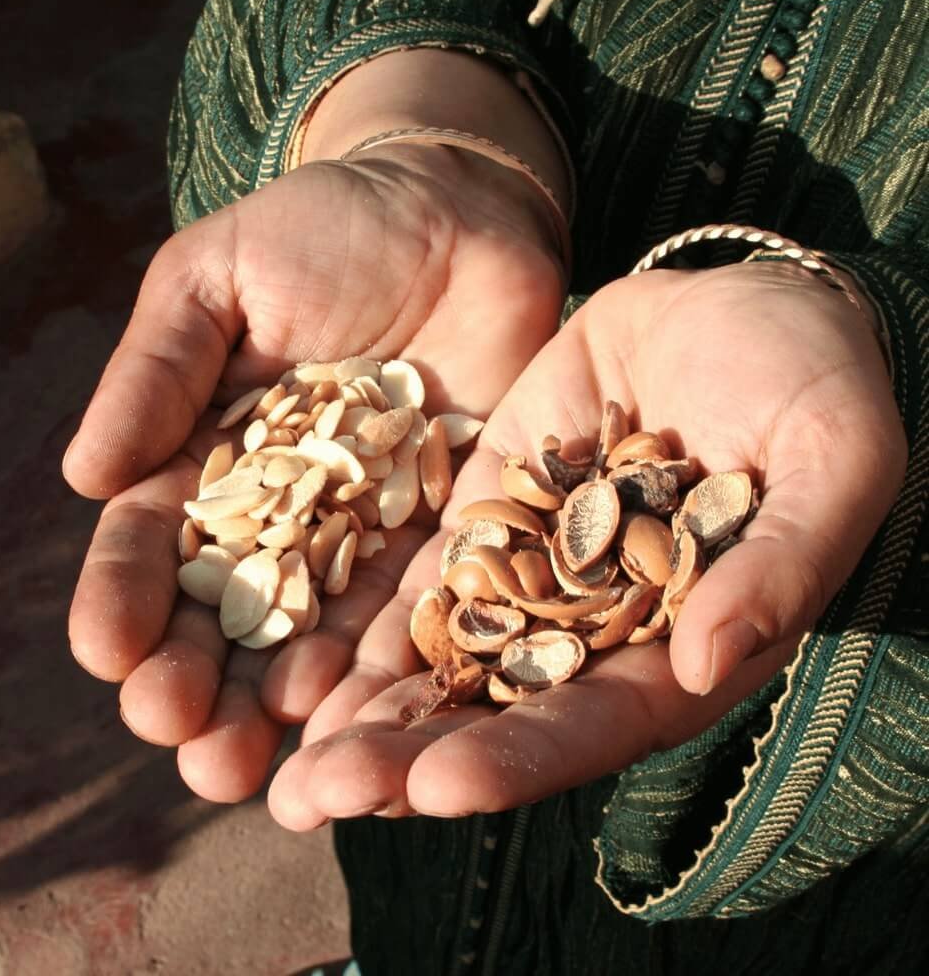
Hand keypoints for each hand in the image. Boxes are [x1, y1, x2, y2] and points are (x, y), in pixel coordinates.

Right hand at [63, 144, 563, 800]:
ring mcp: (367, 525)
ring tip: (255, 767)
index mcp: (213, 457)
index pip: (158, 542)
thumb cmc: (322, 229)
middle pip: (234, 612)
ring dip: (284, 701)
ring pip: (318, 630)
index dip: (129, 598)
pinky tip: (357, 715)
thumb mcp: (215, 280)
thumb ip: (156, 373)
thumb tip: (83, 478)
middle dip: (203, 680)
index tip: (109, 651)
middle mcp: (286, 510)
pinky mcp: (446, 522)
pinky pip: (411, 601)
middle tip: (184, 743)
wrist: (451, 210)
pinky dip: (383, 660)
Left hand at [267, 261, 905, 826]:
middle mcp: (596, 624)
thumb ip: (783, 566)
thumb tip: (711, 660)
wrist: (747, 314)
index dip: (520, 758)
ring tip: (281, 765)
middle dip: (408, 757)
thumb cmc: (818, 387)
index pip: (596, 720)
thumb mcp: (834, 462)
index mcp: (683, 641)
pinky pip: (425, 572)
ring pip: (445, 654)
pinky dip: (367, 618)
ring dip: (365, 709)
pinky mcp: (492, 507)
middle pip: (499, 708)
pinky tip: (297, 655)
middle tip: (313, 801)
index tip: (434, 790)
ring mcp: (535, 566)